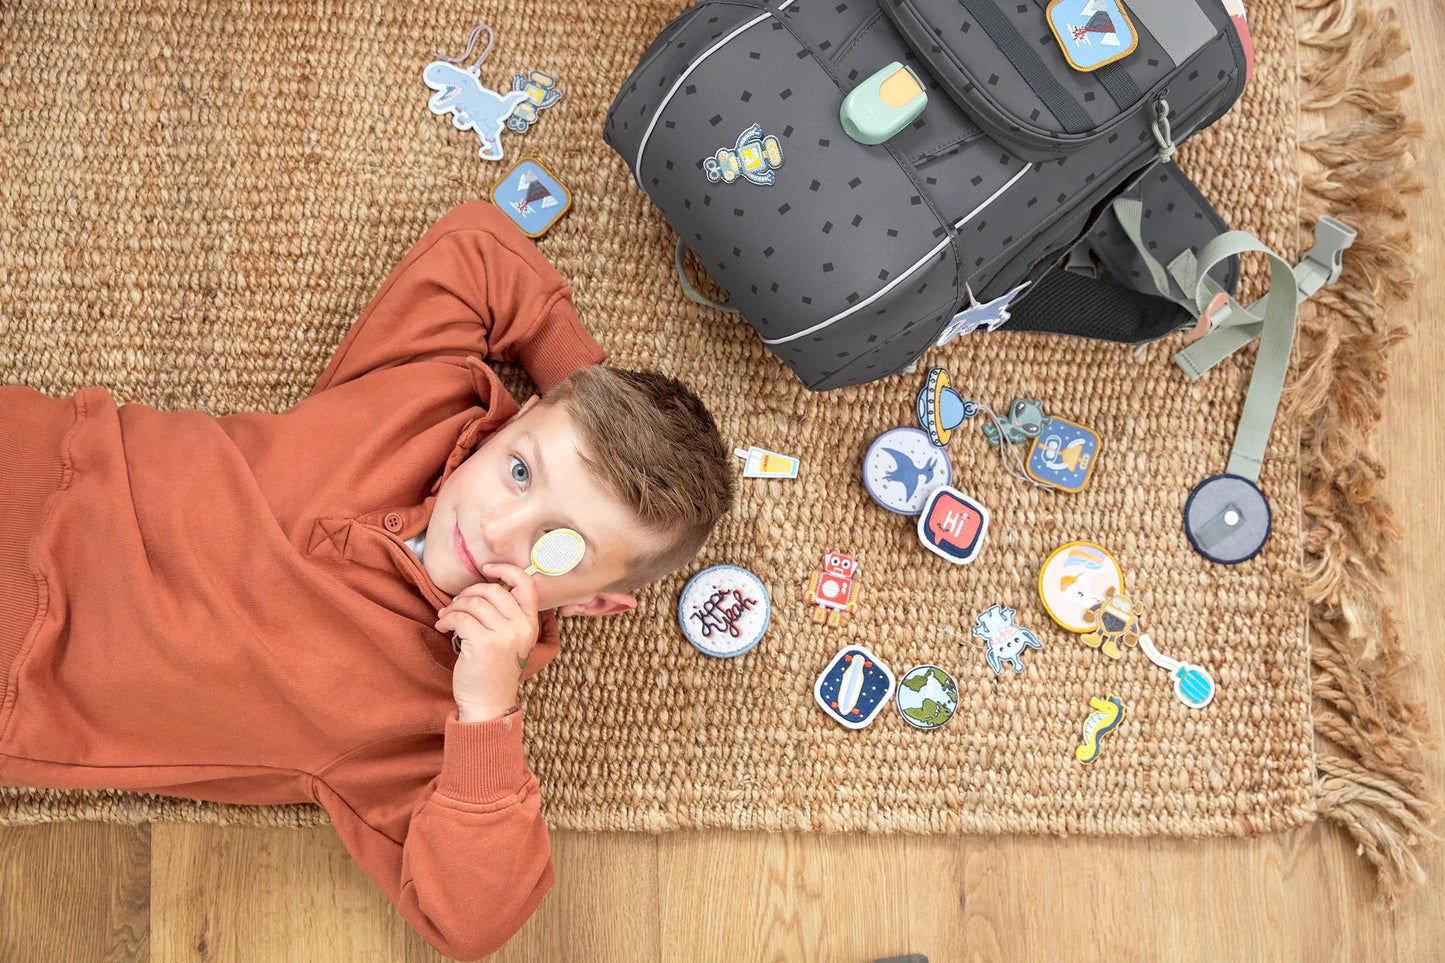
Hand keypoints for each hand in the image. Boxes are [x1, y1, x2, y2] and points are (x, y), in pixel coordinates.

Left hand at [434, 563, 540, 720]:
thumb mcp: (511, 641)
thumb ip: (506, 616)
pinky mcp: (483, 643)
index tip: (486, 568)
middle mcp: (521, 627)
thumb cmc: (494, 671)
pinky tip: (443, 627)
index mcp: (531, 625)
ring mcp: (504, 635)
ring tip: (446, 617)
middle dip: (468, 592)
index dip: (506, 570)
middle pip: (493, 590)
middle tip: (456, 604)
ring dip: (454, 607)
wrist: (488, 703)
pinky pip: (460, 617)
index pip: (527, 584)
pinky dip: (447, 619)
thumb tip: (483, 587)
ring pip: (473, 602)